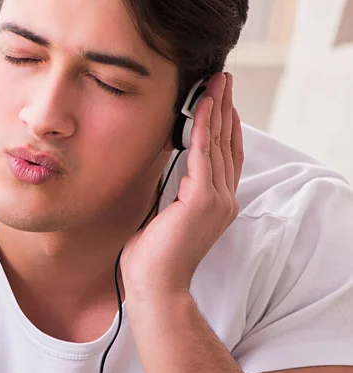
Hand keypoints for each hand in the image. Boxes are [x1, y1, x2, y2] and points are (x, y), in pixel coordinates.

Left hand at [121, 72, 243, 299]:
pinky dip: (202, 127)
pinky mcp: (203, 200)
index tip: (221, 102)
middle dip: (225, 110)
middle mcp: (223, 201)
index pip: (224, 159)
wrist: (155, 286)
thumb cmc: (154, 260)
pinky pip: (203, 154)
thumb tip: (163, 174)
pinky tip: (202, 106)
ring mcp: (217, 200)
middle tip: (223, 80)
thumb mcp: (165, 219)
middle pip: (226, 145)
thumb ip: (172, 195)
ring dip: (217, 110)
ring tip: (217, 82)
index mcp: (216, 207)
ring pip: (218, 144)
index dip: (224, 128)